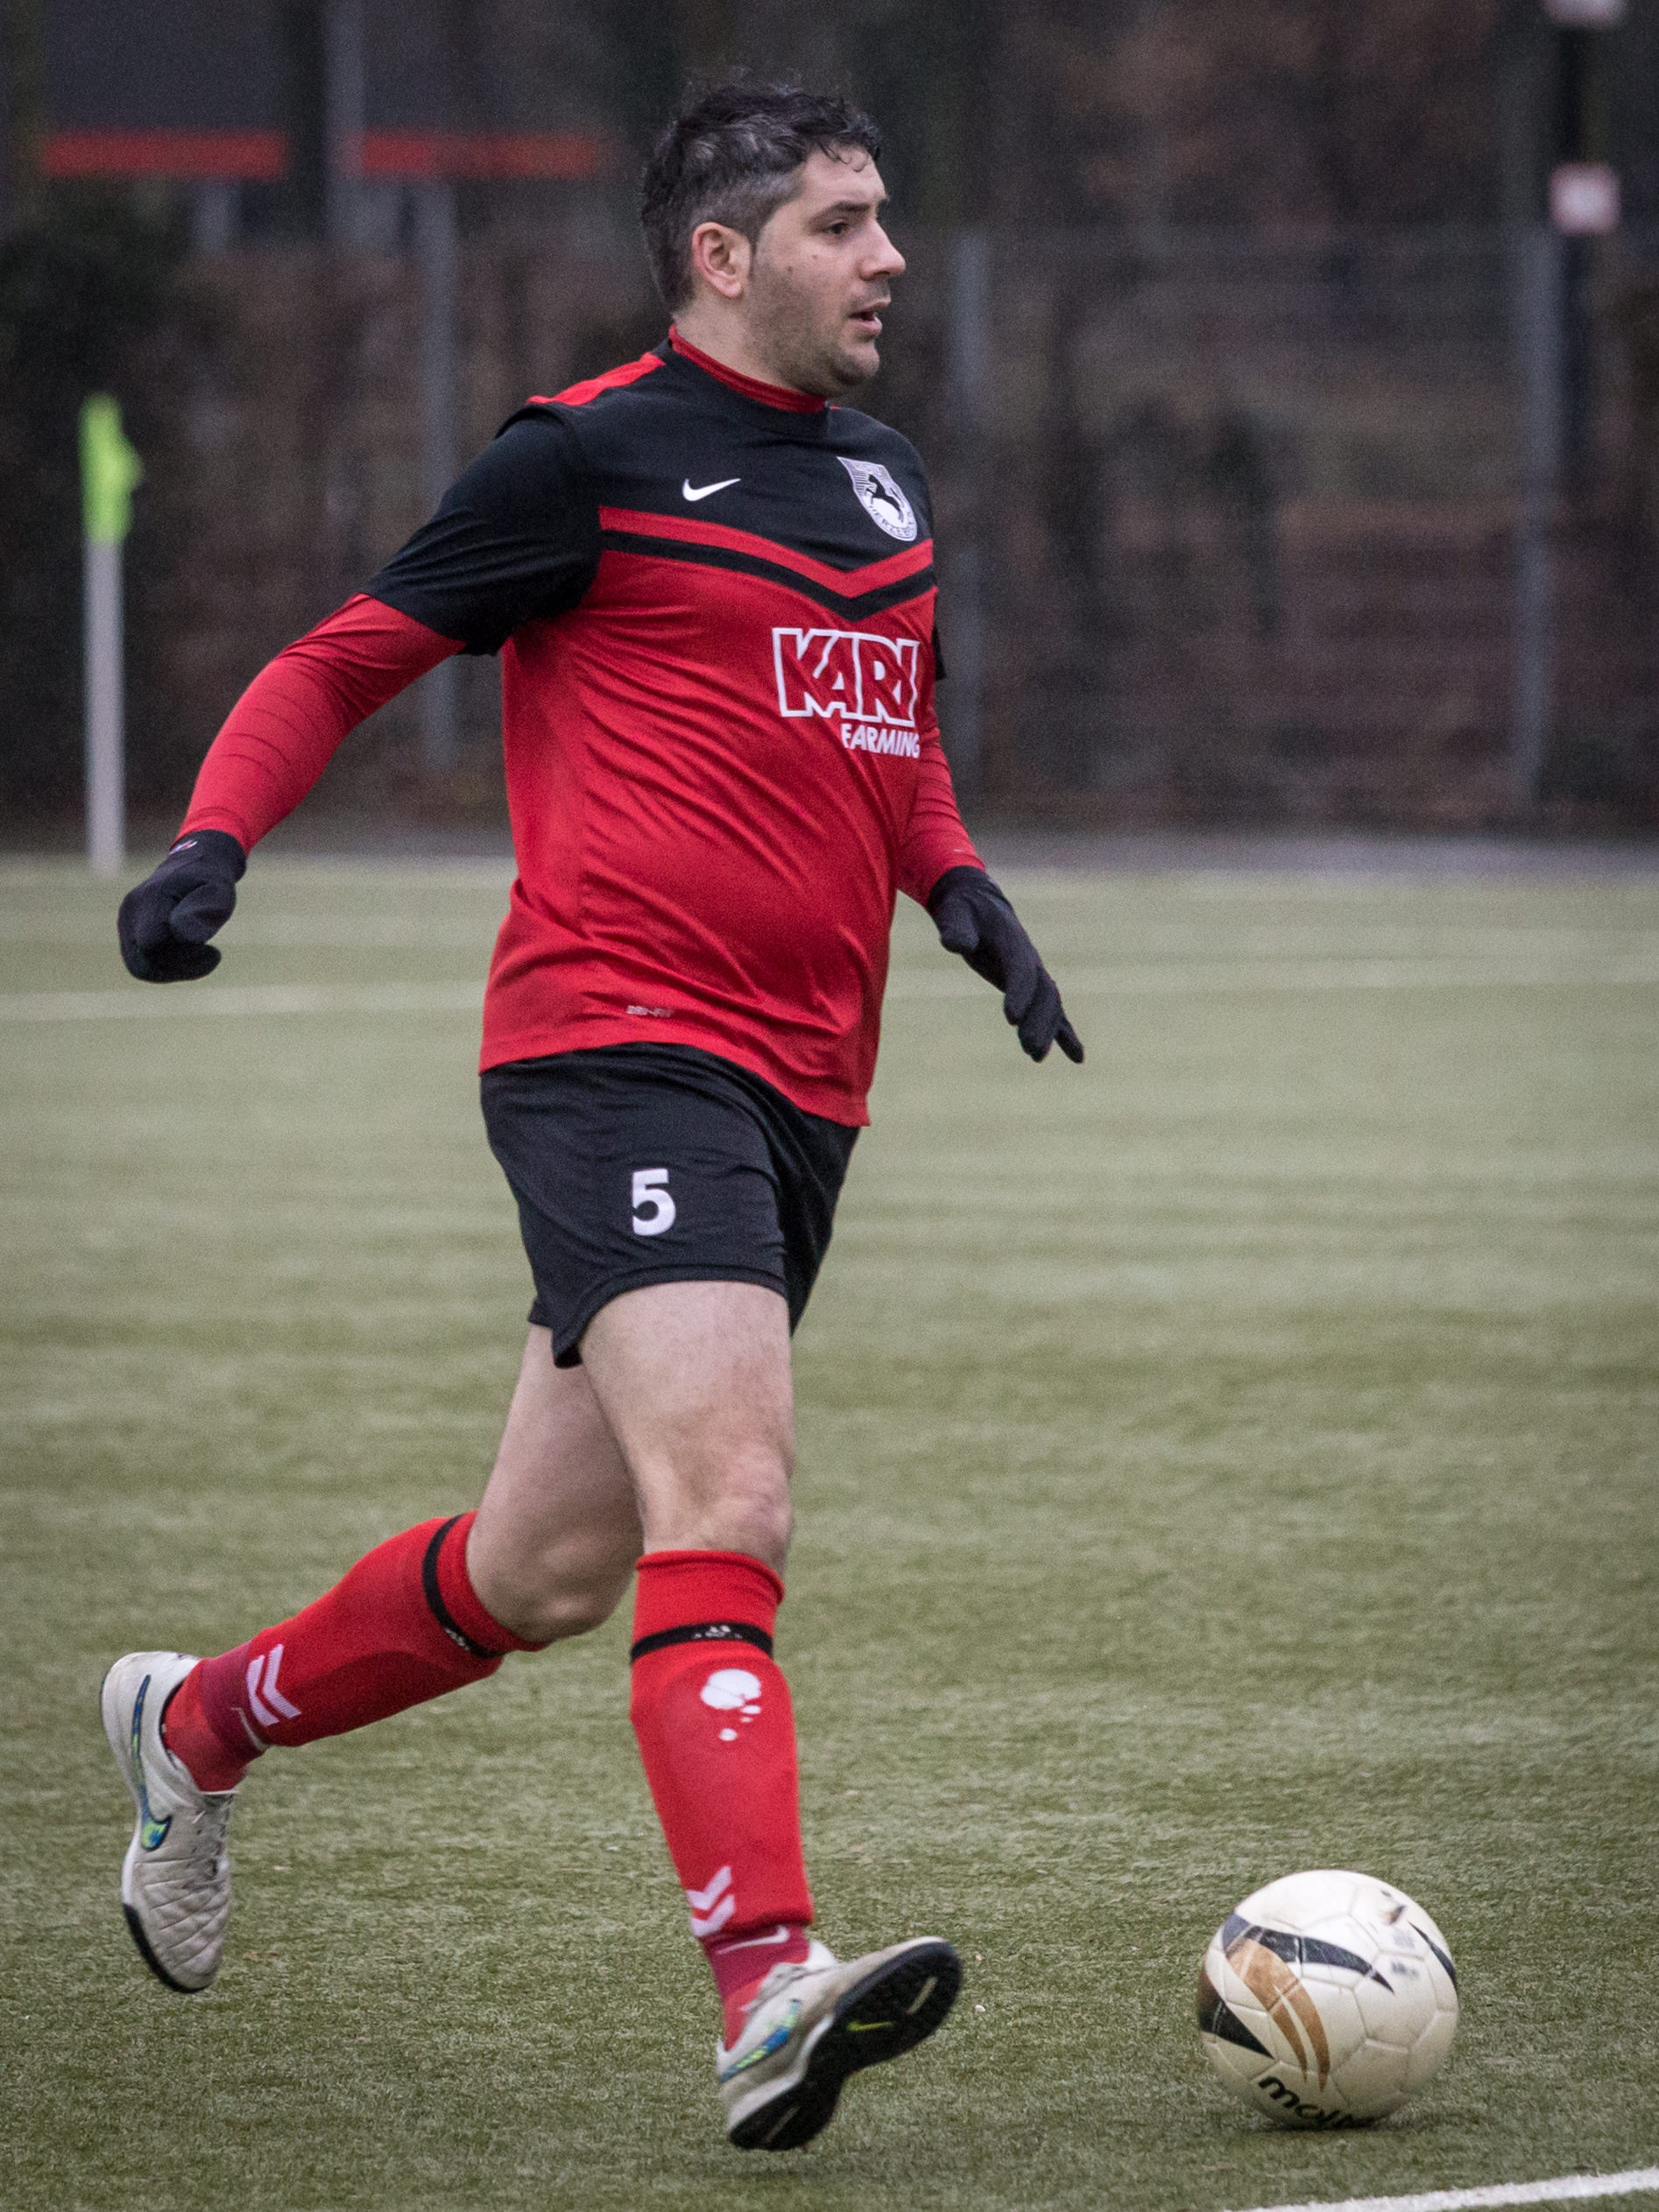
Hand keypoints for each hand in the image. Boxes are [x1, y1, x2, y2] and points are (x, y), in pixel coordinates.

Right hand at [118, 830, 245, 981]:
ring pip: (140, 967)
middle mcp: (130, 911)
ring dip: (175, 969)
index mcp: (150, 899)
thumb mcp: (219, 893)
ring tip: (203, 954)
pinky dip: (168, 967)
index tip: (213, 950)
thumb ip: (202, 910)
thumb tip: (181, 934)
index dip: (182, 957)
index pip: (151, 946)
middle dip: (179, 968)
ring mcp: (125, 922)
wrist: (195, 866)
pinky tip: (191, 954)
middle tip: (210, 954)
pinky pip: (141, 963)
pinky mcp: (128, 932)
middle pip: (142, 964)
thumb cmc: (210, 881)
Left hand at [926, 866, 1083, 1063]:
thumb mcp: (954, 912)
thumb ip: (956, 928)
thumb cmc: (963, 910)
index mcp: (1012, 942)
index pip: (1020, 971)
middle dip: (1038, 1021)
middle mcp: (1029, 959)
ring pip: (1050, 1004)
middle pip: (1043, 993)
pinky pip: (1053, 1011)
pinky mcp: (1031, 985)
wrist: (978, 904)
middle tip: (1030, 1049)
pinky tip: (1077, 1058)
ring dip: (1048, 1031)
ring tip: (1036, 1057)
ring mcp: (1034, 972)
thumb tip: (954, 944)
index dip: (1018, 993)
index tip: (1011, 1019)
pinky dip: (1066, 1033)